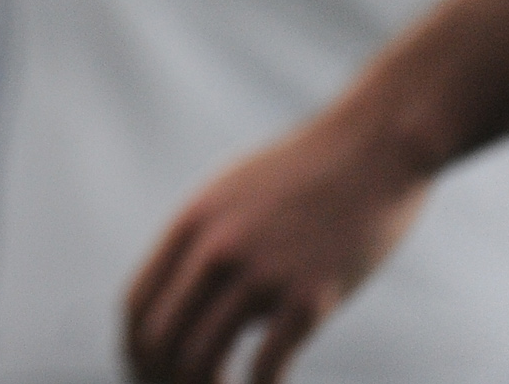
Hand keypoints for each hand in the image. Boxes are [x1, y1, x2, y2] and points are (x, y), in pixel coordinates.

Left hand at [123, 109, 431, 382]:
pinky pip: (266, 366)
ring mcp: (260, 274)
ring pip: (201, 358)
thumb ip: (208, 239)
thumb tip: (193, 289)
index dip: (133, 349)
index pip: (136, 304)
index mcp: (190, 224)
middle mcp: (213, 250)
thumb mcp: (235, 193)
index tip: (144, 374)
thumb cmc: (310, 172)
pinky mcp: (310, 297)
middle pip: (159, 338)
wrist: (375, 148)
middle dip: (159, 379)